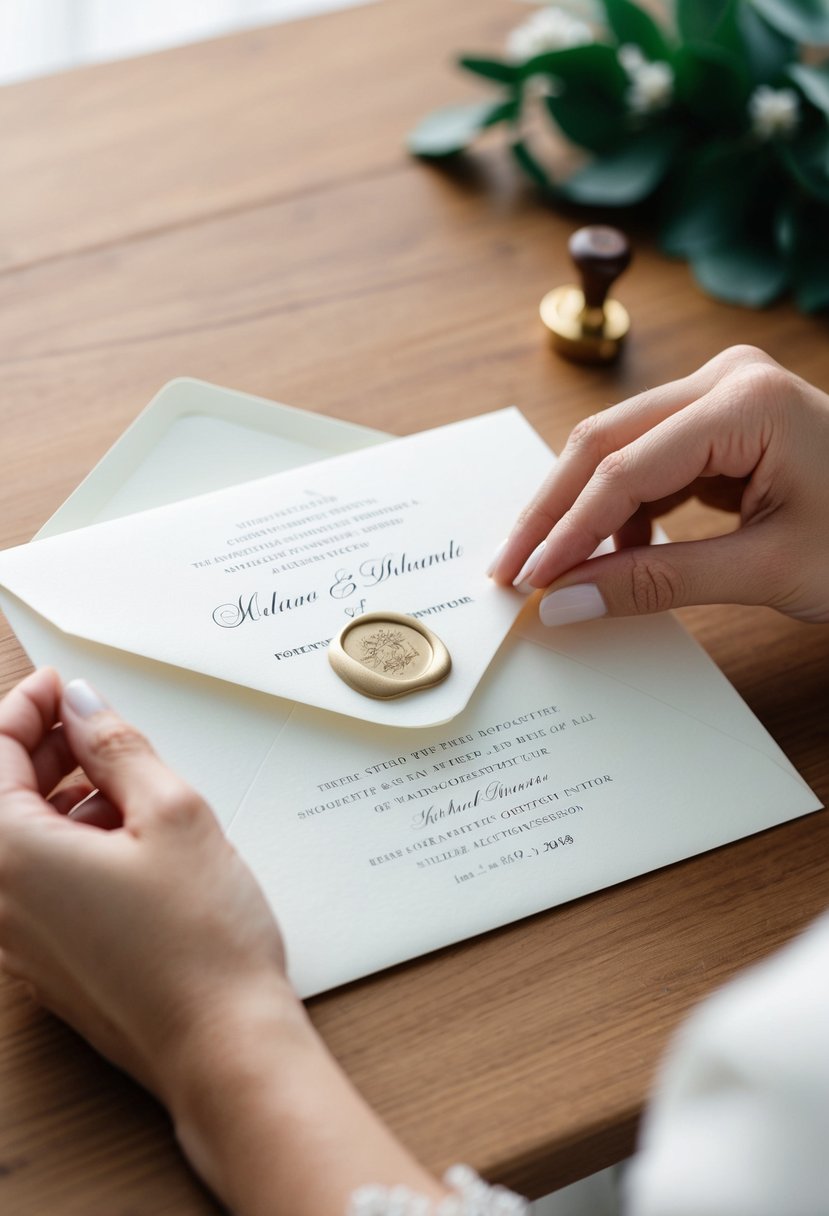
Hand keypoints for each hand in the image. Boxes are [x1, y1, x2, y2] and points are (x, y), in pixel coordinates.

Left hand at [0, 669, 445, 1215]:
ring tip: (127, 782)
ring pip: (20, 840)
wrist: (223, 1049)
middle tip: (97, 723)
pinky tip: (127, 839)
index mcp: (9, 856)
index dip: (26, 707)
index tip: (58, 685)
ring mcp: (16, 940)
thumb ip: (118, 748)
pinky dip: (68, 843)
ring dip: (60, 797)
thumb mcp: (171, 814)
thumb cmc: (201, 942)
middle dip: (43, 750)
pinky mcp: (44, 964)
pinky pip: (37, 881)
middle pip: (0, 798)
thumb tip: (82, 705)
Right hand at [489, 346, 828, 625]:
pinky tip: (613, 554)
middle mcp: (726, 381)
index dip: (567, 530)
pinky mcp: (722, 423)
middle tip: (511, 569)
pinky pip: (649, 462)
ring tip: (554, 569)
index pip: (626, 469)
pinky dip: (623, 512)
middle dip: (554, 512)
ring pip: (618, 450)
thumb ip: (657, 583)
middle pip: (605, 443)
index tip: (528, 580)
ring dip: (582, 512)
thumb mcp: (767, 570)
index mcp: (747, 403)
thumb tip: (565, 599)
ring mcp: (724, 396)